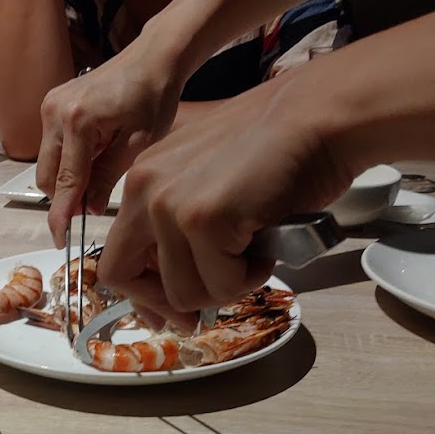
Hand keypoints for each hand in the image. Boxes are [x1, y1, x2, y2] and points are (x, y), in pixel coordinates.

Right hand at [35, 38, 184, 244]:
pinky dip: (68, 160)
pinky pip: (52, 145)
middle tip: (89, 212)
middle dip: (63, 198)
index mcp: (78, 121)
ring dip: (67, 179)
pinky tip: (95, 157)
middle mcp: (55, 112)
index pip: (65, 182)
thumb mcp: (139, 144)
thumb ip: (108, 178)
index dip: (61, 216)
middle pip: (46, 176)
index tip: (61, 240)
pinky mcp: (52, 103)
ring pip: (47, 163)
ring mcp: (50, 105)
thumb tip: (87, 210)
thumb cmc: (154, 96)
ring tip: (100, 175)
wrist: (152, 58)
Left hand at [97, 69, 356, 330]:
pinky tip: (269, 246)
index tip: (171, 309)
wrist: (319, 118)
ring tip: (256, 254)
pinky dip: (251, 277)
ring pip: (182, 291)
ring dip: (225, 287)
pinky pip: (221, 284)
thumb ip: (181, 229)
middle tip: (200, 315)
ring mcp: (169, 203)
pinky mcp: (203, 219)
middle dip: (165, 303)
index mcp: (143, 178)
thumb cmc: (278, 150)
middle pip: (122, 277)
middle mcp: (144, 188)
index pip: (115, 254)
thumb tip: (175, 295)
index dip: (142, 293)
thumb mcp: (209, 182)